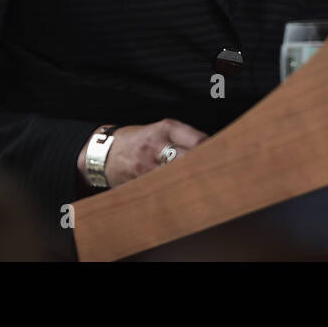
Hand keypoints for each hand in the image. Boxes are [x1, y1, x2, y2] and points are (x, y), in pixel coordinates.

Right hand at [77, 119, 208, 189]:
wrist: (103, 152)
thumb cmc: (138, 140)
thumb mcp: (159, 130)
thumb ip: (183, 138)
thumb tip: (213, 151)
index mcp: (165, 128)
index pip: (197, 140)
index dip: (213, 150)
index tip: (224, 157)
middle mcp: (156, 145)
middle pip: (188, 159)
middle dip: (204, 168)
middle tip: (220, 177)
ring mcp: (146, 166)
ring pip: (176, 177)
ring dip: (191, 184)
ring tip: (206, 190)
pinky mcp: (139, 182)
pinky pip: (161, 190)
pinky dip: (174, 193)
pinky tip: (184, 198)